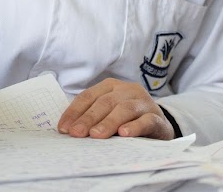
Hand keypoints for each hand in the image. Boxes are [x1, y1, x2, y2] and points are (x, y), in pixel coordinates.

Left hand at [56, 78, 173, 140]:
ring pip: (125, 109)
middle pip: (105, 102)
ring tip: (96, 135)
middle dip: (89, 118)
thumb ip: (92, 117)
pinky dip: (134, 126)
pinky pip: (146, 121)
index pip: (88, 96)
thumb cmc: (127, 119)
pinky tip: (124, 134)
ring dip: (109, 122)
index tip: (63, 129)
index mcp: (111, 87)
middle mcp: (127, 91)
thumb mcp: (108, 113)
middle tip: (77, 133)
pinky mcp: (157, 118)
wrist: (159, 125)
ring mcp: (143, 103)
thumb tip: (68, 130)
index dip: (74, 112)